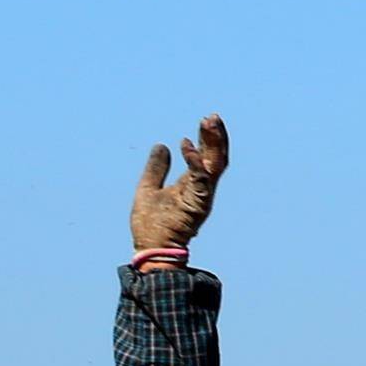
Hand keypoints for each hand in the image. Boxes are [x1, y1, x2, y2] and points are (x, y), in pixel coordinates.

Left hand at [131, 115, 229, 253]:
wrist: (150, 249)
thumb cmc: (151, 224)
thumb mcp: (149, 187)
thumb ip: (157, 168)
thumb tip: (161, 146)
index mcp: (193, 185)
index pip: (208, 158)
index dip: (209, 140)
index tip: (205, 121)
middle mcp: (202, 190)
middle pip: (217, 159)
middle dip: (216, 137)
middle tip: (212, 117)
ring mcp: (201, 197)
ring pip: (214, 165)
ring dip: (213, 143)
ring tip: (208, 123)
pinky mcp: (195, 204)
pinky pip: (200, 179)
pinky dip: (194, 161)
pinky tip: (186, 145)